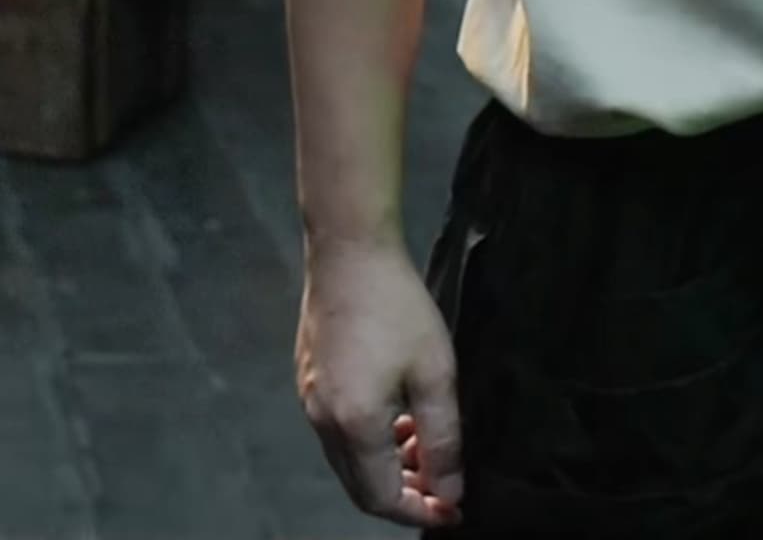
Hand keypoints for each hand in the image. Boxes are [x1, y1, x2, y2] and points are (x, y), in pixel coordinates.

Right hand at [296, 235, 463, 527]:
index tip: (455, 508)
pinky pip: (337, 432)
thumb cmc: (398, 308)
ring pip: (347, 460)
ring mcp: (309, 399)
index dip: (421, 512)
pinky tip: (396, 414)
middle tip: (443, 483)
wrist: (348, 250)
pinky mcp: (307, 378)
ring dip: (387, 466)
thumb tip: (449, 492)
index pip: (382, 498)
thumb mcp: (435, 374)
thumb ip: (443, 440)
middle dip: (404, 495)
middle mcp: (322, 420)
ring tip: (425, 442)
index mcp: (353, 424)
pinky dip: (368, 441)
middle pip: (359, 486)